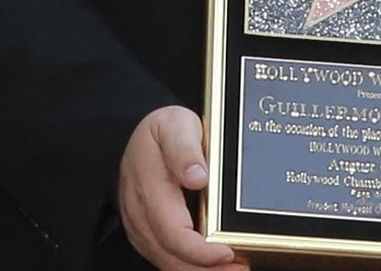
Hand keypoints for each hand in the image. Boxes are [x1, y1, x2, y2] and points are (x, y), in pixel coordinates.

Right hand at [117, 106, 246, 270]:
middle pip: (171, 256)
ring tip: (235, 268)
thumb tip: (197, 176)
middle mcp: (140, 214)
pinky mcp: (148, 235)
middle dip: (207, 268)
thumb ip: (184, 148)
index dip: (200, 250)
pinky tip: (215, 265)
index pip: (172, 232)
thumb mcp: (175, 124)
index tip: (227, 251)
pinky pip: (167, 258)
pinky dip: (191, 266)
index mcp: (148, 187)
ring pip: (168, 262)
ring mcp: (142, 228)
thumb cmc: (162, 131)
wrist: (139, 136)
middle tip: (241, 267)